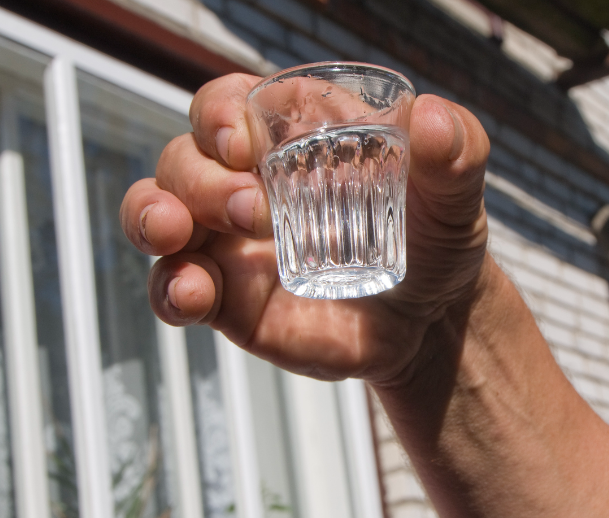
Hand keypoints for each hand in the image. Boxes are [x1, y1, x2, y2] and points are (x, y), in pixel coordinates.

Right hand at [119, 73, 491, 383]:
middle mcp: (243, 182)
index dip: (219, 115)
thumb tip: (434, 119)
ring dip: (153, 216)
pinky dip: (170, 289)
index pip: (227, 105)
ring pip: (157, 213)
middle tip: (251, 209)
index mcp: (287, 138)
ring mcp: (228, 244)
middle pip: (183, 158)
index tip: (242, 142)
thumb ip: (456, 153)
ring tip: (177, 234)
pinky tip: (192, 295)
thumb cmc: (435, 236)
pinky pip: (174, 289)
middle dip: (200, 178)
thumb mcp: (456, 194)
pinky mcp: (227, 300)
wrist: (433, 320)